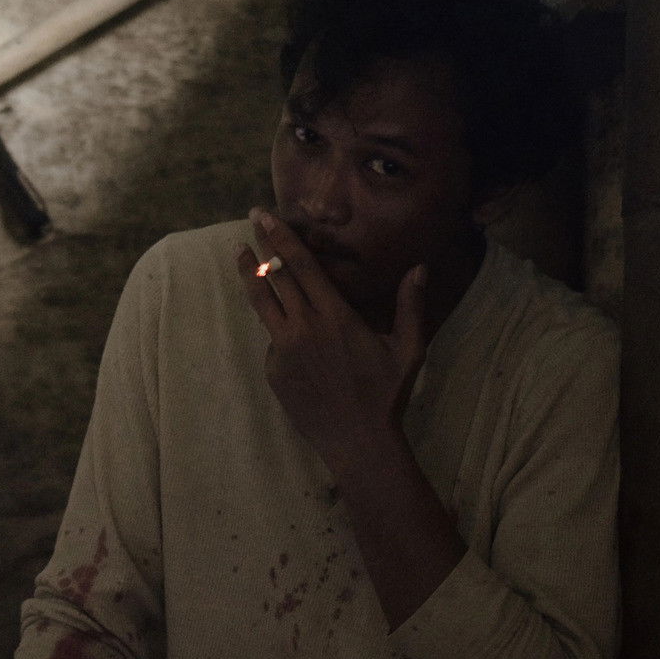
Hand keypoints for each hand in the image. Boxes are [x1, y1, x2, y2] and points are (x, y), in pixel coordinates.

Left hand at [233, 207, 427, 458]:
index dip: (281, 237)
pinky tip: (291, 337)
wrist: (358, 442)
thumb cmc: (386, 394)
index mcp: (335, 316)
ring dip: (250, 276)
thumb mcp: (408, 349)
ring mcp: (285, 351)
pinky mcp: (274, 372)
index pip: (301, 265)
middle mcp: (304, 328)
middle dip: (261, 246)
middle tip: (251, 223)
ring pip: (261, 304)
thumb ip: (410, 306)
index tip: (265, 216)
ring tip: (240, 257)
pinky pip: (273, 343)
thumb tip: (419, 268)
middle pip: (274, 277)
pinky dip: (278, 332)